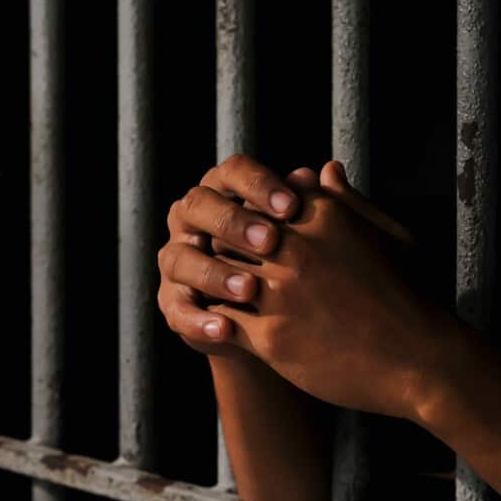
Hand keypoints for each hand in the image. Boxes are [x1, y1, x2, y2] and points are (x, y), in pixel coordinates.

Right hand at [156, 154, 300, 354]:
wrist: (277, 317)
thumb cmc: (294, 260)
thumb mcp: (306, 233)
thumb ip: (312, 203)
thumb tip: (328, 174)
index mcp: (223, 191)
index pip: (232, 172)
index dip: (258, 186)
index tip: (292, 207)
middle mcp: (191, 219)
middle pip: (198, 206)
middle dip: (233, 222)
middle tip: (270, 242)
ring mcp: (177, 259)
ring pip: (182, 258)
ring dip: (215, 273)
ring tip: (250, 290)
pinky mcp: (172, 301)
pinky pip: (178, 309)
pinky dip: (200, 320)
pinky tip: (226, 328)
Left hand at [212, 162, 469, 420]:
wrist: (421, 361)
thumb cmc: (411, 296)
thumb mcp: (389, 236)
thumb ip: (349, 202)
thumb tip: (322, 169)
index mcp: (322, 216)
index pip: (261, 199)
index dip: (251, 216)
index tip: (251, 235)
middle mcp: (295, 247)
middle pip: (233, 230)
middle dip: (228, 245)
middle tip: (223, 261)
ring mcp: (279, 292)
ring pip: (219, 271)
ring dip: (216, 281)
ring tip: (217, 292)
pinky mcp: (270, 336)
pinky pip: (220, 319)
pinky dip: (214, 320)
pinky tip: (221, 326)